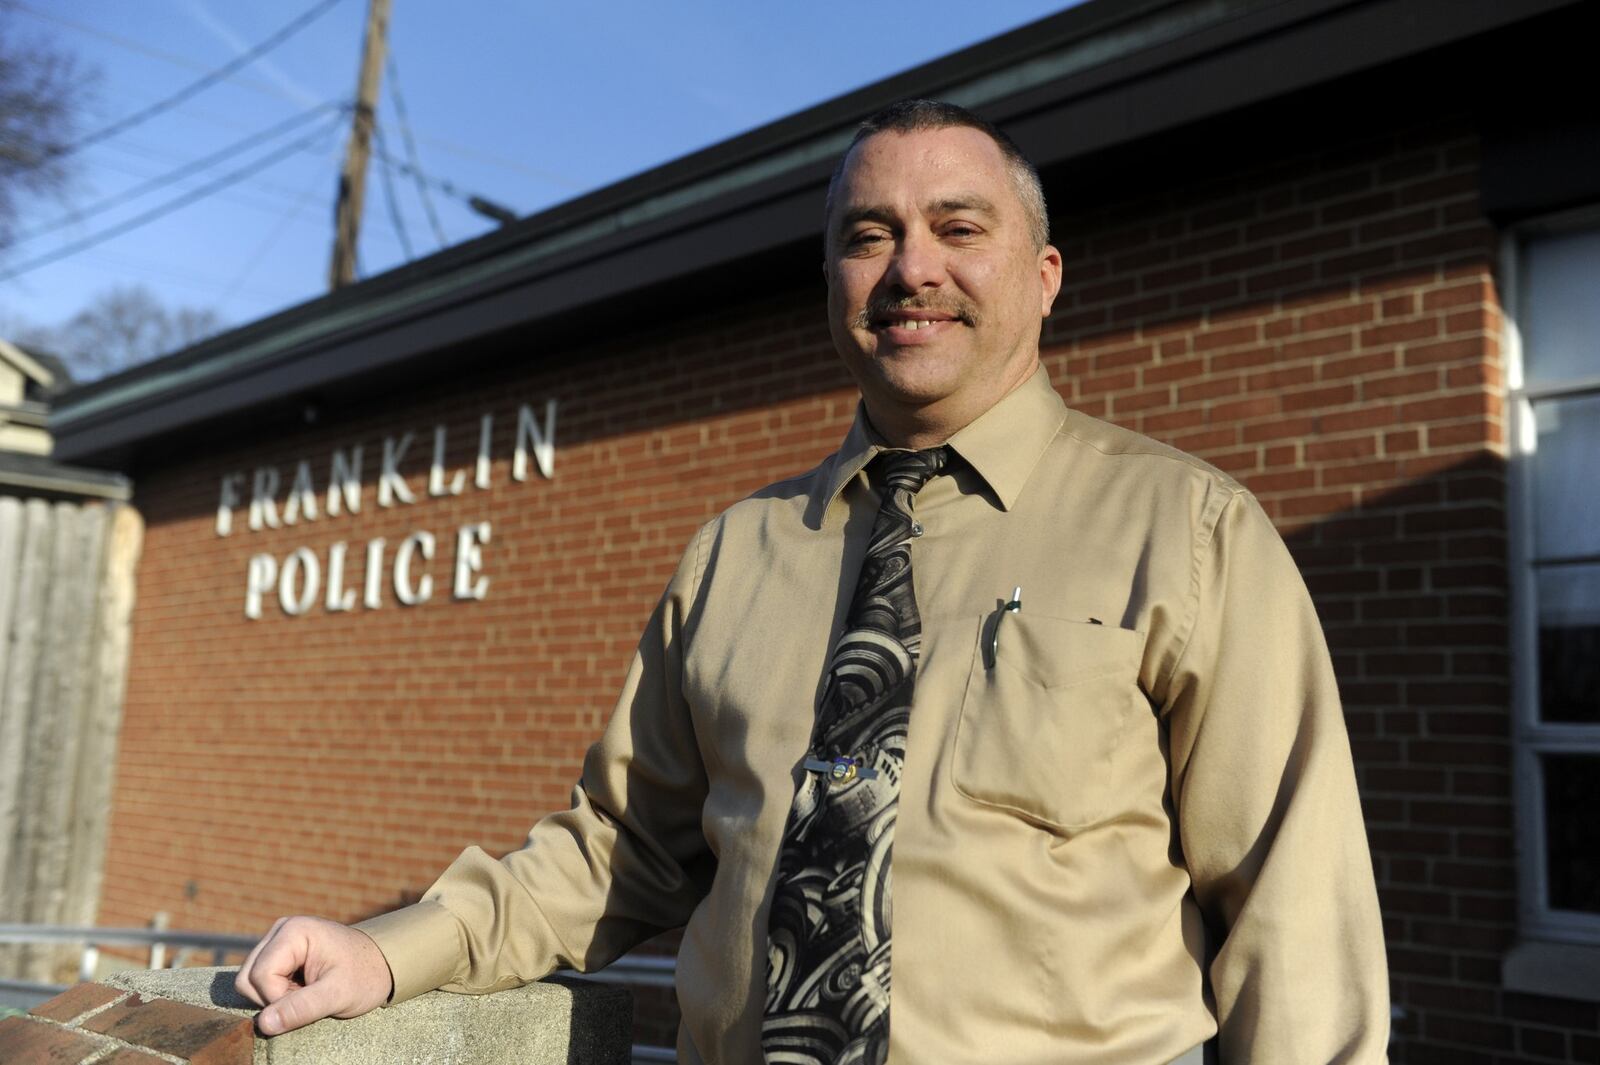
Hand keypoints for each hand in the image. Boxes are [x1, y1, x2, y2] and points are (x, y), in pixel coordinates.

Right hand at [234, 916, 393, 1035]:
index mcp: (294, 931)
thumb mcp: (337, 995)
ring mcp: (278, 940)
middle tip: (309, 996)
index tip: (310, 1000)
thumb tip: (263, 1024)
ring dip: (275, 997)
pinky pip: (259, 981)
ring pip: (250, 981)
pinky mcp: (279, 952)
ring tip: (307, 992)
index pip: (260, 976)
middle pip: (248, 978)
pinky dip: (277, 992)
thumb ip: (300, 1008)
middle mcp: (281, 929)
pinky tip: (303, 988)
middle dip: (274, 998)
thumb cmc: (365, 976)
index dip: (278, 999)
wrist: (382, 965)